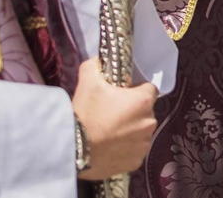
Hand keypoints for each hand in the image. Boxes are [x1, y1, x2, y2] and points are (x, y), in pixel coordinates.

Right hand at [71, 58, 158, 180]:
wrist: (73, 150)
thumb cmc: (85, 114)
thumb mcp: (88, 81)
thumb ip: (96, 65)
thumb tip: (99, 60)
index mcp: (143, 101)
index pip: (149, 90)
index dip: (136, 91)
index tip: (122, 95)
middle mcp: (150, 122)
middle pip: (145, 111)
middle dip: (133, 111)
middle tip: (111, 114)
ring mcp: (144, 144)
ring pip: (141, 131)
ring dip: (130, 130)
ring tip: (109, 132)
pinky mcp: (137, 161)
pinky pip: (135, 150)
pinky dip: (126, 148)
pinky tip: (110, 147)